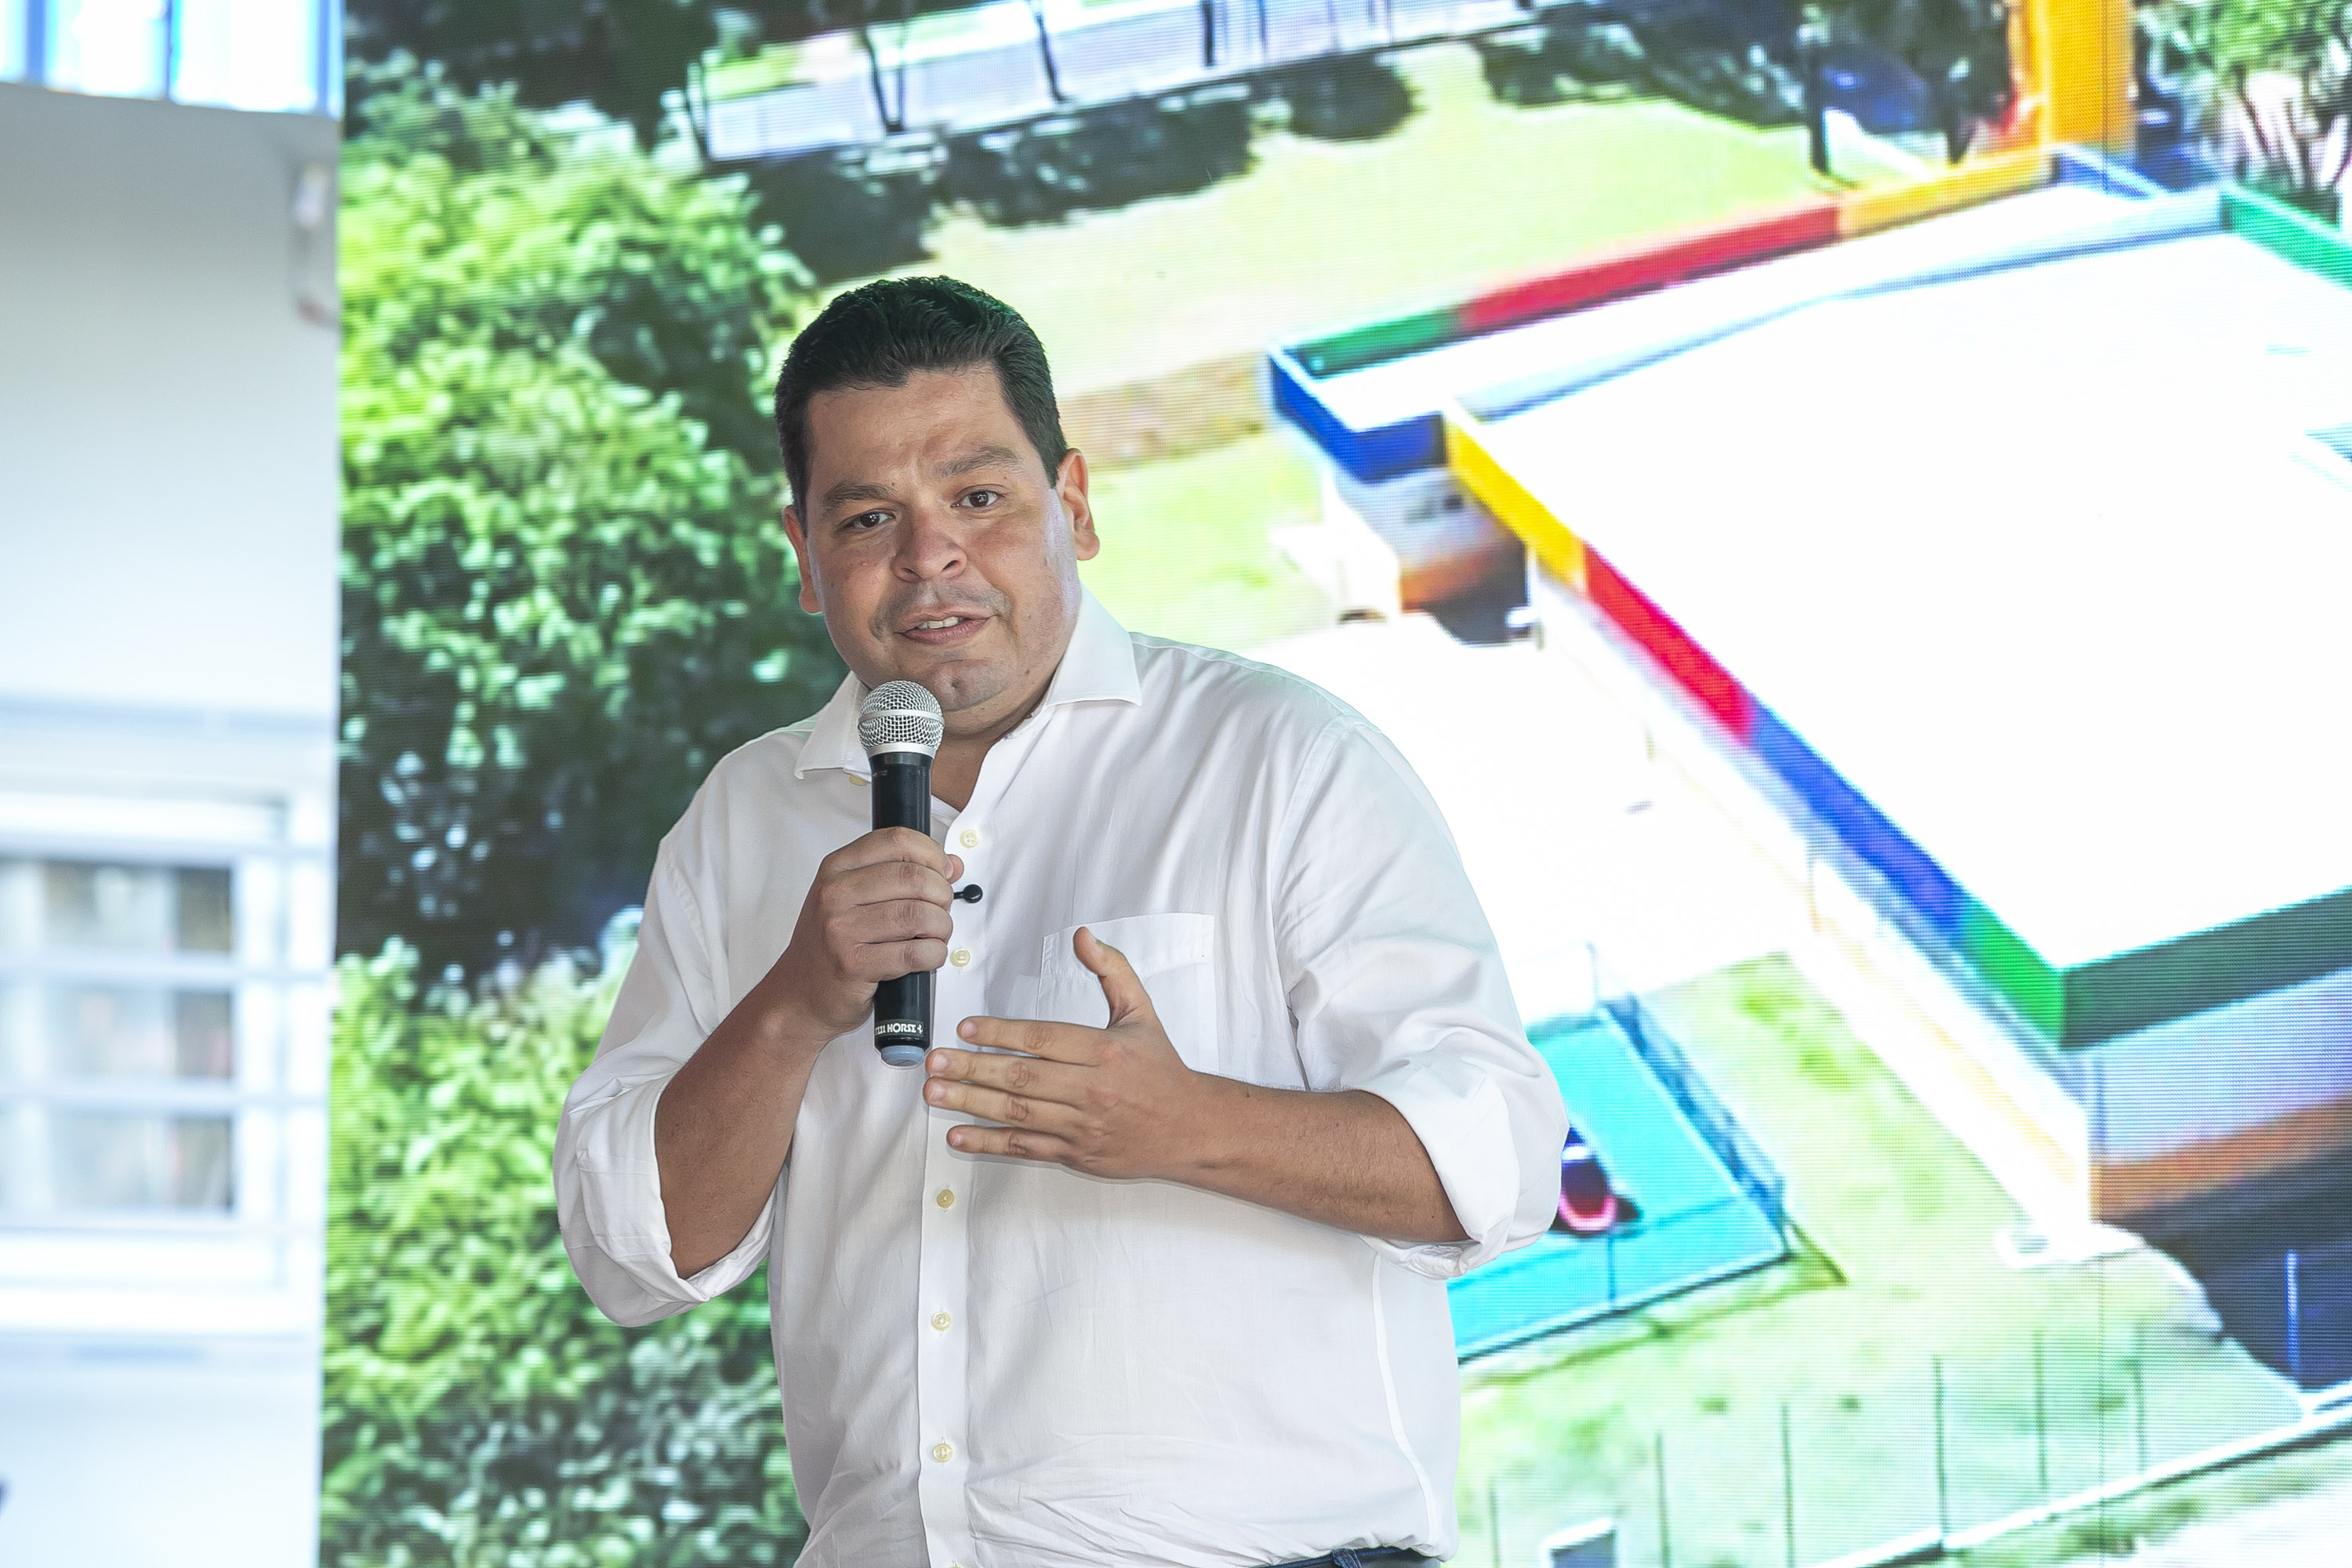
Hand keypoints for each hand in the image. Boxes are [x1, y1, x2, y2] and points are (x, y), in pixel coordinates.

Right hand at [762, 827, 963, 1040]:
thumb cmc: (833, 943)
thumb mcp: (858, 897)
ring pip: (918, 914)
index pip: (897, 840)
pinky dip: (934, 954)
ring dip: (941, 926)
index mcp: (837, 867)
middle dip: (942, 894)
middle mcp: (835, 893)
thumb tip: (952, 864)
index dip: (932, 854)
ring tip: (936, 935)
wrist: (800, 993)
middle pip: (914, 877)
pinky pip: (914, 953)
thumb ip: (901, 874)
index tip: (943, 872)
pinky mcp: (852, 965)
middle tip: (941, 910)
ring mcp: (840, 929)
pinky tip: (929, 956)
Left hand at [923, 927, 1220, 1179]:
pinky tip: (959, 1136)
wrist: (1190, 1128)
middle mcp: (1092, 1089)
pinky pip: (1026, 1148)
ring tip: (935, 1093)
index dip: (1001, 1033)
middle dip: (973, 1069)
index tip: (965, 1028)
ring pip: (1018, 1114)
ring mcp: (1082, 1125)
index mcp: (1104, 1050)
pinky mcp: (1076, 1154)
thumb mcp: (1142, 1011)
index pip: (1043, 1039)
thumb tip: (1083, 936)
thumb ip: (1112, 971)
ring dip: (972, 1103)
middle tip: (934, 1061)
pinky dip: (990, 1144)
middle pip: (1023, 1078)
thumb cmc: (1160, 1069)